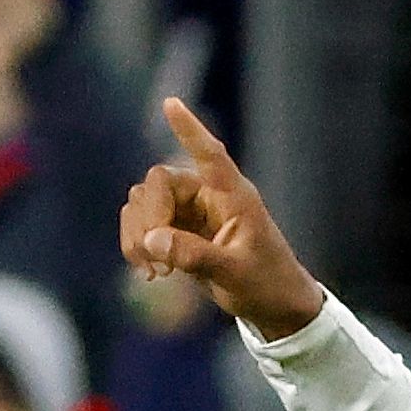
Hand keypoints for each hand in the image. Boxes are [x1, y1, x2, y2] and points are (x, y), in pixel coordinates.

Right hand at [118, 98, 326, 340]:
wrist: (273, 306)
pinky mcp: (178, 232)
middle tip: (154, 259)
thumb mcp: (233, 273)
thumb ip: (194, 255)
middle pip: (159, 183)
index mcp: (233, 196)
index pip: (210, 155)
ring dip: (138, 235)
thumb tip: (153, 240)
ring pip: (143, 202)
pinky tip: (151, 272)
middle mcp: (208, 196)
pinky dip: (138, 245)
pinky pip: (143, 225)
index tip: (170, 104)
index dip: (190, 130)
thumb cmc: (265, 283)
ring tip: (153, 271)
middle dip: (148, 219)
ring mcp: (190, 213)